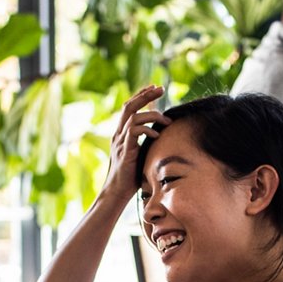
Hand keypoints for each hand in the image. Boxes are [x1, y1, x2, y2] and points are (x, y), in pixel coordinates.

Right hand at [102, 85, 169, 203]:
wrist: (116, 193)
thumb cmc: (130, 178)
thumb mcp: (140, 155)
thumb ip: (146, 143)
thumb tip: (162, 135)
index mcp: (121, 134)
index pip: (129, 108)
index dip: (141, 96)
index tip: (155, 88)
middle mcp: (118, 135)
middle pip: (129, 106)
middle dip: (145, 95)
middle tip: (161, 88)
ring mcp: (120, 142)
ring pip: (132, 116)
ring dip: (151, 114)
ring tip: (166, 120)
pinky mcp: (124, 151)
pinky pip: (134, 132)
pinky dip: (147, 129)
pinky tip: (157, 135)